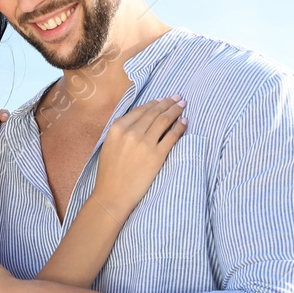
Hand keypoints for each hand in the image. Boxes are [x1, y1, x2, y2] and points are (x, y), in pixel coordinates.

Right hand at [90, 96, 185, 213]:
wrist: (113, 194)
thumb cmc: (109, 172)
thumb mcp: (109, 144)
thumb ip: (122, 129)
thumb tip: (140, 117)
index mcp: (117, 128)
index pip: (140, 110)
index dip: (154, 103)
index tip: (163, 99)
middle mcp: (131, 133)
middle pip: (154, 112)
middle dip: (168, 103)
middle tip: (178, 98)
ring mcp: (145, 144)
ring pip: (164, 120)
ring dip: (175, 110)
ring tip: (182, 105)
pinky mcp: (157, 156)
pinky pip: (172, 136)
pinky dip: (180, 127)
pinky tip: (185, 122)